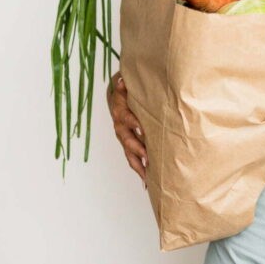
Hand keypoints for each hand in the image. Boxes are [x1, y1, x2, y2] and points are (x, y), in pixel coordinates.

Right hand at [107, 71, 147, 187]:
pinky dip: (139, 170)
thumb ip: (124, 83)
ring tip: (147, 177)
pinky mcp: (128, 144)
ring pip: (129, 153)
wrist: (116, 94)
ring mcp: (123, 137)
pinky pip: (132, 159)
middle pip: (127, 139)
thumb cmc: (126, 87)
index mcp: (120, 111)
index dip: (133, 123)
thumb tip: (121, 80)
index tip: (142, 129)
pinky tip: (148, 182)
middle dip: (138, 149)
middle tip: (148, 158)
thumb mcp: (125, 81)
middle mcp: (120, 126)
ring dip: (138, 165)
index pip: (126, 117)